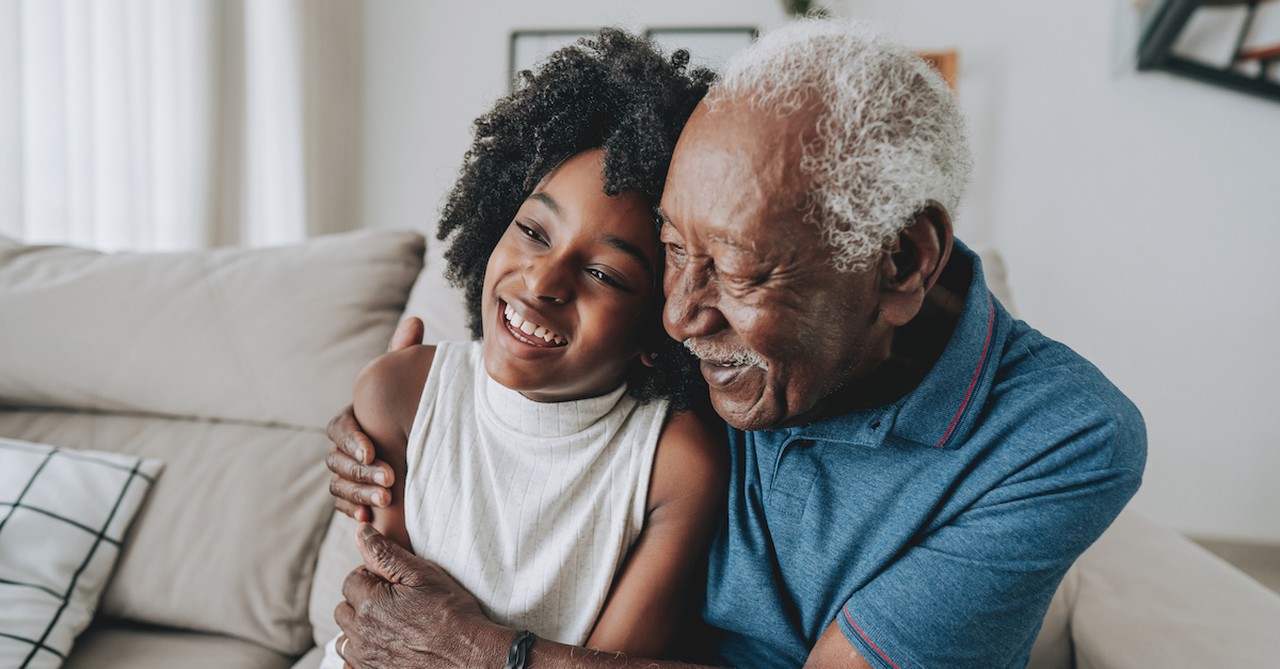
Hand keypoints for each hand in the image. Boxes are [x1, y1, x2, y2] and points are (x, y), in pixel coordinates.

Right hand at [325, 317, 424, 520]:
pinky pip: (344, 505)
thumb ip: (406, 355)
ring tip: (387, 500)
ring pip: (339, 484)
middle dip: (361, 471)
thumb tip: (414, 321)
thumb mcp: (410, 381)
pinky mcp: (355, 495)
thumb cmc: (411, 407)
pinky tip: (370, 518)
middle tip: (390, 481)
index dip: (354, 441)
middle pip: (337, 461)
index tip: (374, 451)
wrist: (424, 446)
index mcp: (352, 419)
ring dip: (360, 493)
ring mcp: (347, 472)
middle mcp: (344, 446)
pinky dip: (355, 511)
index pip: (340, 429)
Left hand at [335, 524, 508, 668]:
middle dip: (363, 601)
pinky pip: (351, 663)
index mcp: (368, 603)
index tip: (395, 583)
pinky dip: (362, 654)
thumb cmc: (450, 612)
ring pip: (346, 637)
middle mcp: (360, 633)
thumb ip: (384, 552)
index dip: (373, 576)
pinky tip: (384, 647)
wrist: (469, 656)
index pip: (352, 579)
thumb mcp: (421, 574)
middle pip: (344, 608)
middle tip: (394, 602)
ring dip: (360, 628)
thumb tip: (360, 531)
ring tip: (390, 625)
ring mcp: (366, 658)